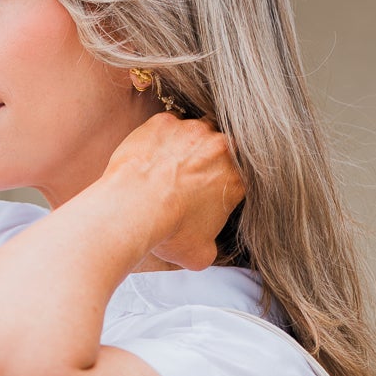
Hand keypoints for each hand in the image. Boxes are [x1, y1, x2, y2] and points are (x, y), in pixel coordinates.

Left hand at [102, 111, 246, 271]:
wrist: (136, 207)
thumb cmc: (170, 230)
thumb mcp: (199, 254)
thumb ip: (212, 247)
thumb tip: (207, 250)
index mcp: (238, 177)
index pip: (239, 177)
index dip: (223, 186)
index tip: (207, 195)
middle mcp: (222, 146)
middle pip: (220, 150)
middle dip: (206, 163)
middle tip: (185, 181)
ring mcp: (193, 130)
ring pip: (194, 134)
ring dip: (183, 148)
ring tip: (164, 170)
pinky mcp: (164, 122)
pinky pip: (165, 127)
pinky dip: (158, 140)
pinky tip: (147, 159)